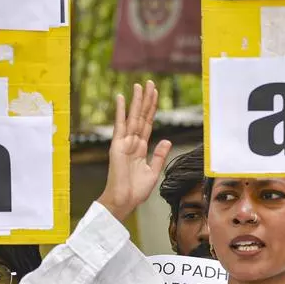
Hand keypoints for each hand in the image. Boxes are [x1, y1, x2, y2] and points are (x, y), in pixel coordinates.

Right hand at [97, 82, 170, 221]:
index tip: (155, 94)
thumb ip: (159, 155)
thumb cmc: (136, 191)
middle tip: (150, 83)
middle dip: (146, 100)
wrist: (124, 200)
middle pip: (142, 116)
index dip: (152, 109)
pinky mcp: (118, 146)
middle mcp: (133, 142)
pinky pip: (120, 125)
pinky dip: (121, 111)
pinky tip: (122, 98)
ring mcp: (125, 143)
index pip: (148, 123)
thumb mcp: (153, 172)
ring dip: (137, 101)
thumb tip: (167, 140)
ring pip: (133, 117)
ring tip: (140, 85)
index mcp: (141, 148)